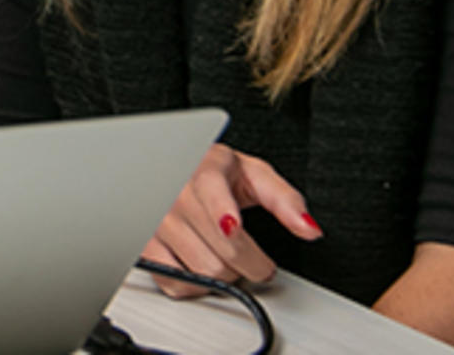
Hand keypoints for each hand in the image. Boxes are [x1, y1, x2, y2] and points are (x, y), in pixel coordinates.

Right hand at [140, 143, 322, 298]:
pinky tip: (202, 264)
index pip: (211, 193)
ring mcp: (156, 222)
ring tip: (226, 255)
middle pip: (221, 249)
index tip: (232, 225)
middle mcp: (174, 196)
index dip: (223, 213)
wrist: (170, 168)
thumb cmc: (213, 172)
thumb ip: (284, 200)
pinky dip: (196, 284)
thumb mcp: (252, 174)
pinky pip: (175, 283)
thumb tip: (308, 228)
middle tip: (258, 259)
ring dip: (225, 274)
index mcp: (203, 171)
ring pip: (203, 272)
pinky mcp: (144, 246)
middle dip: (252, 264)